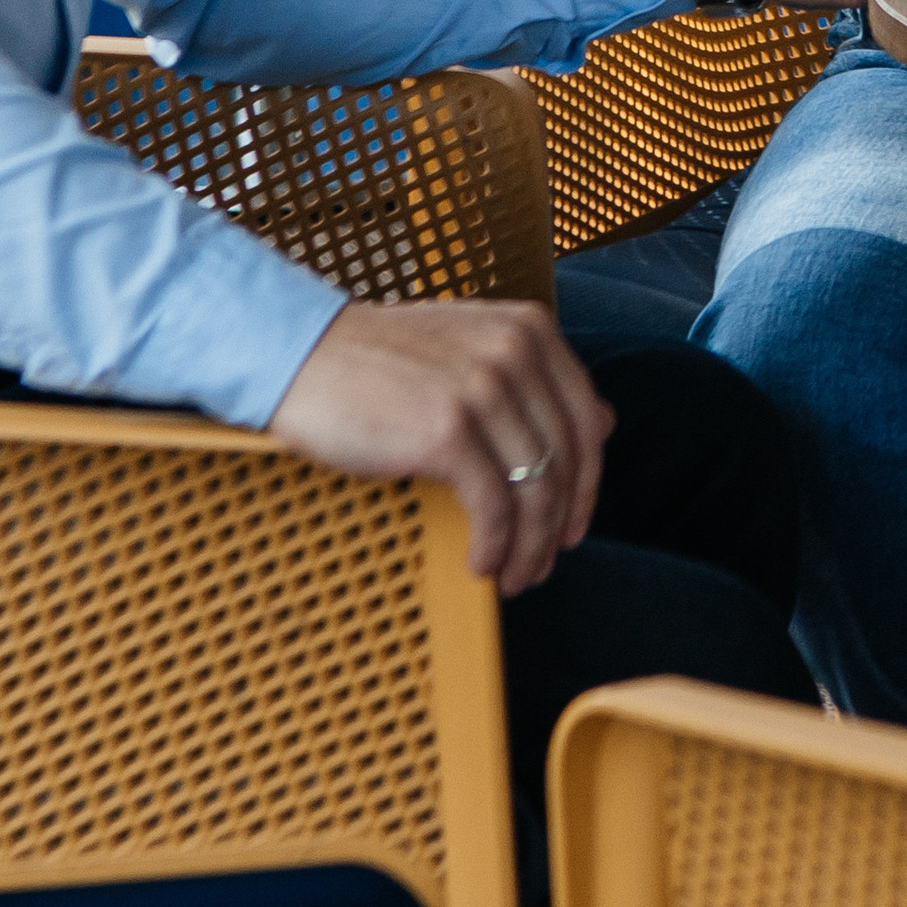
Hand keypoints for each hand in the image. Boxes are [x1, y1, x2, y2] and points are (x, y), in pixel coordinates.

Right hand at [268, 299, 611, 594]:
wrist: (302, 354)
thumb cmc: (382, 360)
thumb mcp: (471, 348)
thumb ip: (535, 379)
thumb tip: (605, 423)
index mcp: (529, 329)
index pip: (585, 419)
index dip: (587, 483)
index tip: (573, 525)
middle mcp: (515, 353)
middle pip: (565, 461)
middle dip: (558, 526)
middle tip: (542, 565)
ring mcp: (483, 389)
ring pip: (535, 490)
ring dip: (530, 547)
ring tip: (515, 576)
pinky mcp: (446, 431)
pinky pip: (493, 507)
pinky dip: (495, 547)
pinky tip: (481, 566)